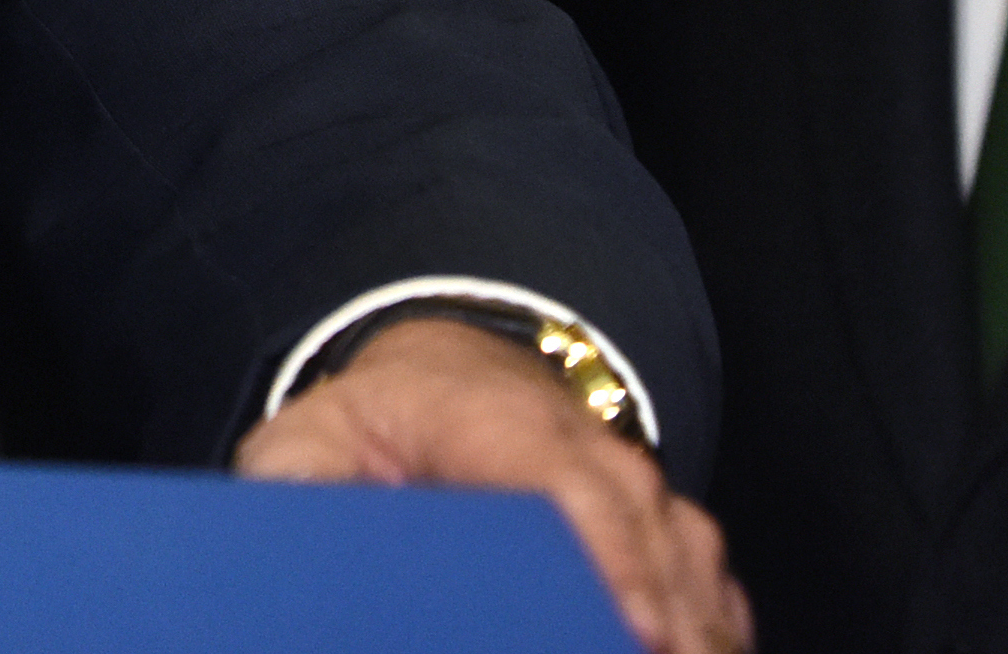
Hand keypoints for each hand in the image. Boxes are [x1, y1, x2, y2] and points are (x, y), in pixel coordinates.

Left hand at [233, 315, 748, 653]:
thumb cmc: (378, 424)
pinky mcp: (661, 533)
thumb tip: (292, 511)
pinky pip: (712, 586)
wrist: (447, 378)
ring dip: (699, 631)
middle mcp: (591, 452)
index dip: (613, 556)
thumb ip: (297, 474)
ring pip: (693, 563)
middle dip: (668, 616)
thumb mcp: (316, 435)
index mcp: (504, 425)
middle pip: (652, 535)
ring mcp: (637, 494)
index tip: (636, 625)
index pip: (573, 485)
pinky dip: (714, 631)